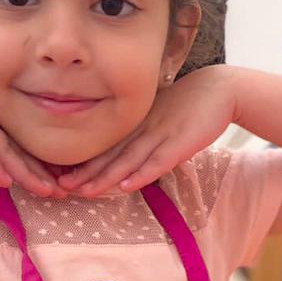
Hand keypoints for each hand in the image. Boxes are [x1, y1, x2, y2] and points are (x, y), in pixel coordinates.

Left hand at [59, 67, 237, 197]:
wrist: (220, 89)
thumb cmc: (189, 104)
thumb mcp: (158, 116)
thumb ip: (141, 133)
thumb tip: (125, 153)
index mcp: (135, 123)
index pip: (104, 145)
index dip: (84, 161)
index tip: (61, 174)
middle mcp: (142, 128)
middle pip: (110, 154)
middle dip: (86, 172)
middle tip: (61, 186)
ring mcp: (160, 135)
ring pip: (128, 159)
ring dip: (106, 177)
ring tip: (85, 191)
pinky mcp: (180, 143)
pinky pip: (158, 161)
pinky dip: (143, 174)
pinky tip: (128, 186)